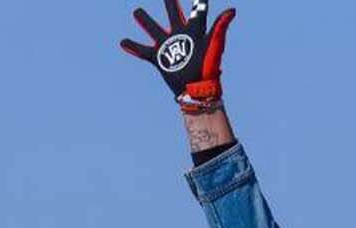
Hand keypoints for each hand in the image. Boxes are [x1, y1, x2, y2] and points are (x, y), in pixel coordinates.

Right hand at [119, 2, 236, 113]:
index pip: (197, 9)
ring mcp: (168, 46)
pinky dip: (132, 46)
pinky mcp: (159, 59)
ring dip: (144, 20)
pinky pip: (142, 50)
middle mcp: (181, 34)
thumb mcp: (213, 44)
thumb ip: (219, 27)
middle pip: (173, 13)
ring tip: (137, 11)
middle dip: (169, 2)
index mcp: (195, 29)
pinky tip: (122, 41)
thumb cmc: (208, 68)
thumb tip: (232, 10)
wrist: (196, 90)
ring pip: (153, 28)